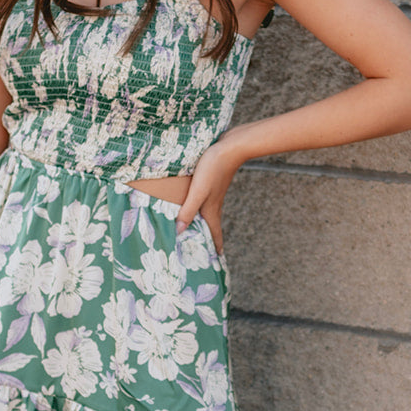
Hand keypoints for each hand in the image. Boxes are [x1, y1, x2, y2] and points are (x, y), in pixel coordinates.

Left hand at [175, 134, 241, 255]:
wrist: (230, 146)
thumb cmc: (213, 168)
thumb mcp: (198, 191)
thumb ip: (188, 210)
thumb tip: (179, 232)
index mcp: (212, 210)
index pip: (214, 235)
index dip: (215, 249)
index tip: (215, 263)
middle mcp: (214, 205)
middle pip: (210, 227)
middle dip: (206, 240)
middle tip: (200, 253)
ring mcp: (214, 195)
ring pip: (207, 215)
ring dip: (202, 225)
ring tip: (193, 232)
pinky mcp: (212, 184)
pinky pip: (204, 202)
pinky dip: (198, 210)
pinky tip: (192, 206)